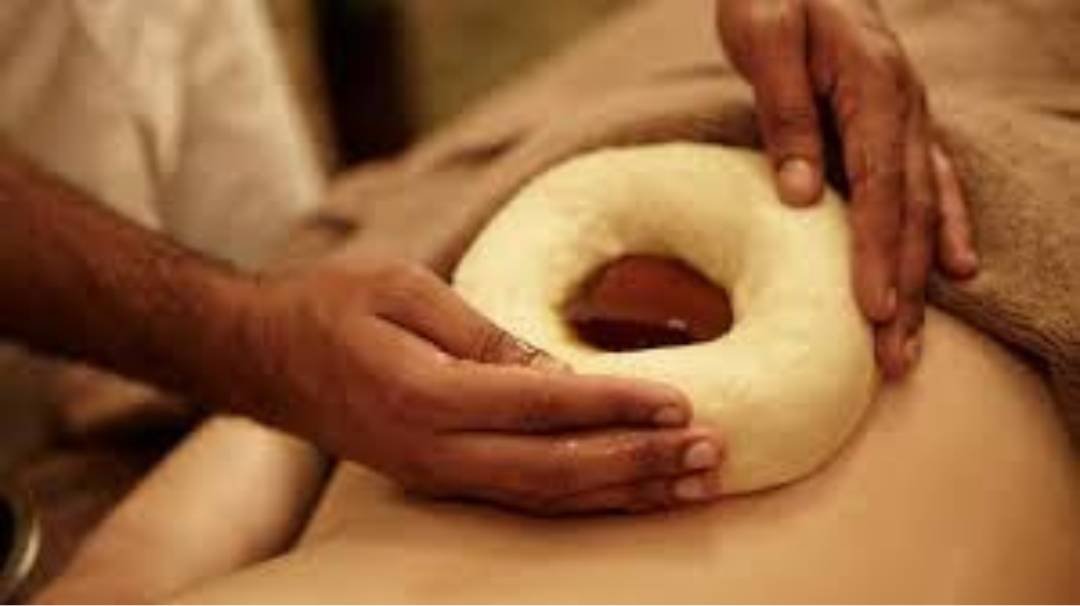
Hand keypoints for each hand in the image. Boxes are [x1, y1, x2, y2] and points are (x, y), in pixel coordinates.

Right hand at [222, 257, 722, 514]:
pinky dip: (587, 501)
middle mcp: (433, 449)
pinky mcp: (441, 481)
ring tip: (695, 484)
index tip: (682, 402)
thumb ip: (483, 335)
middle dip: (640, 462)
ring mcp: (437, 474)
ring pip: (548, 498)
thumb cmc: (331, 305)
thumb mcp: (402, 289)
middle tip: (712, 453)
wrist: (264, 358)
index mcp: (422, 391)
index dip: (615, 406)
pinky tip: (633, 495)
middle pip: (556, 469)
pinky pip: (526, 501)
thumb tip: (561, 376)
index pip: (541, 404)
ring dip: (626, 492)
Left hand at [716, 0, 978, 377]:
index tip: (872, 310)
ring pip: (923, 210)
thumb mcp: (765, 37)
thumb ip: (786, 113)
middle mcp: (905, 107)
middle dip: (904, 289)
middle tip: (892, 358)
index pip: (879, 186)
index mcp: (874, 85)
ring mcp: (911, 117)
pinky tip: (955, 274)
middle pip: (908, 213)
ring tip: (910, 345)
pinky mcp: (901, 124)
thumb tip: (800, 197)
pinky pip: (932, 184)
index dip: (878, 252)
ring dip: (921, 279)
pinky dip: (944, 230)